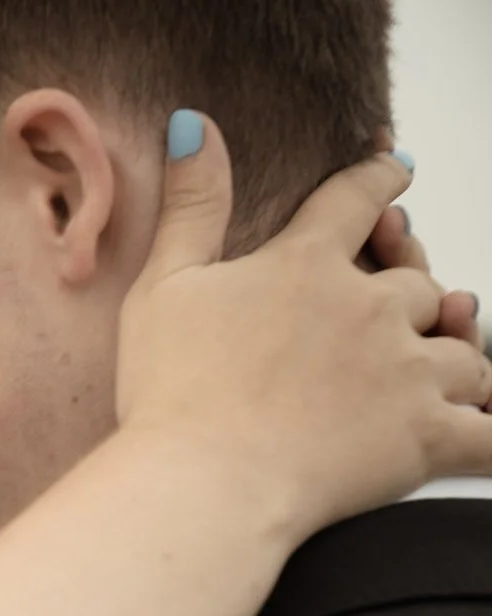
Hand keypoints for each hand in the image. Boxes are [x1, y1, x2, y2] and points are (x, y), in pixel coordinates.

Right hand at [115, 112, 491, 535]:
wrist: (199, 487)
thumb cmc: (169, 394)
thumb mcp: (161, 287)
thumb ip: (191, 205)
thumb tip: (194, 123)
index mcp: (304, 266)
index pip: (357, 200)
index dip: (380, 181)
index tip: (397, 173)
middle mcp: (370, 308)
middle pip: (421, 286)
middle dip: (416, 297)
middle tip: (412, 303)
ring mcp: (406, 372)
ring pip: (462, 356)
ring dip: (454, 365)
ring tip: (443, 378)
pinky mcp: (425, 437)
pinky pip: (488, 433)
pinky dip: (490, 433)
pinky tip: (483, 432)